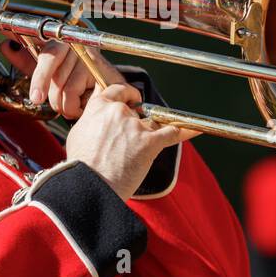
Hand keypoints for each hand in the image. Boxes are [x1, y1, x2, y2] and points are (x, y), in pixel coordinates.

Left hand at [0, 37, 123, 118]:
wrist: (108, 84)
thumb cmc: (75, 77)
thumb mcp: (48, 68)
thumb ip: (26, 59)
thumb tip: (6, 46)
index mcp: (62, 41)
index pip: (48, 56)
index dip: (40, 78)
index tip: (36, 97)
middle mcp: (78, 46)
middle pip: (56, 80)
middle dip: (54, 97)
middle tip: (60, 100)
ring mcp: (93, 59)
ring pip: (66, 93)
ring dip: (66, 105)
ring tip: (75, 100)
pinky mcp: (106, 76)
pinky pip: (79, 99)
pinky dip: (78, 109)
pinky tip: (85, 102)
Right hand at [64, 83, 198, 200]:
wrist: (90, 187)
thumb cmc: (81, 166)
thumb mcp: (78, 134)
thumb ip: (92, 119)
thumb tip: (99, 115)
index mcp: (99, 107)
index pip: (118, 89)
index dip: (127, 94)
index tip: (132, 98)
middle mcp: (118, 112)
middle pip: (137, 108)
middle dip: (138, 121)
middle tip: (132, 137)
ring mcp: (135, 126)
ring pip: (153, 122)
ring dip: (151, 133)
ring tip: (145, 146)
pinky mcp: (150, 142)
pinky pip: (173, 132)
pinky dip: (187, 130)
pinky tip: (196, 128)